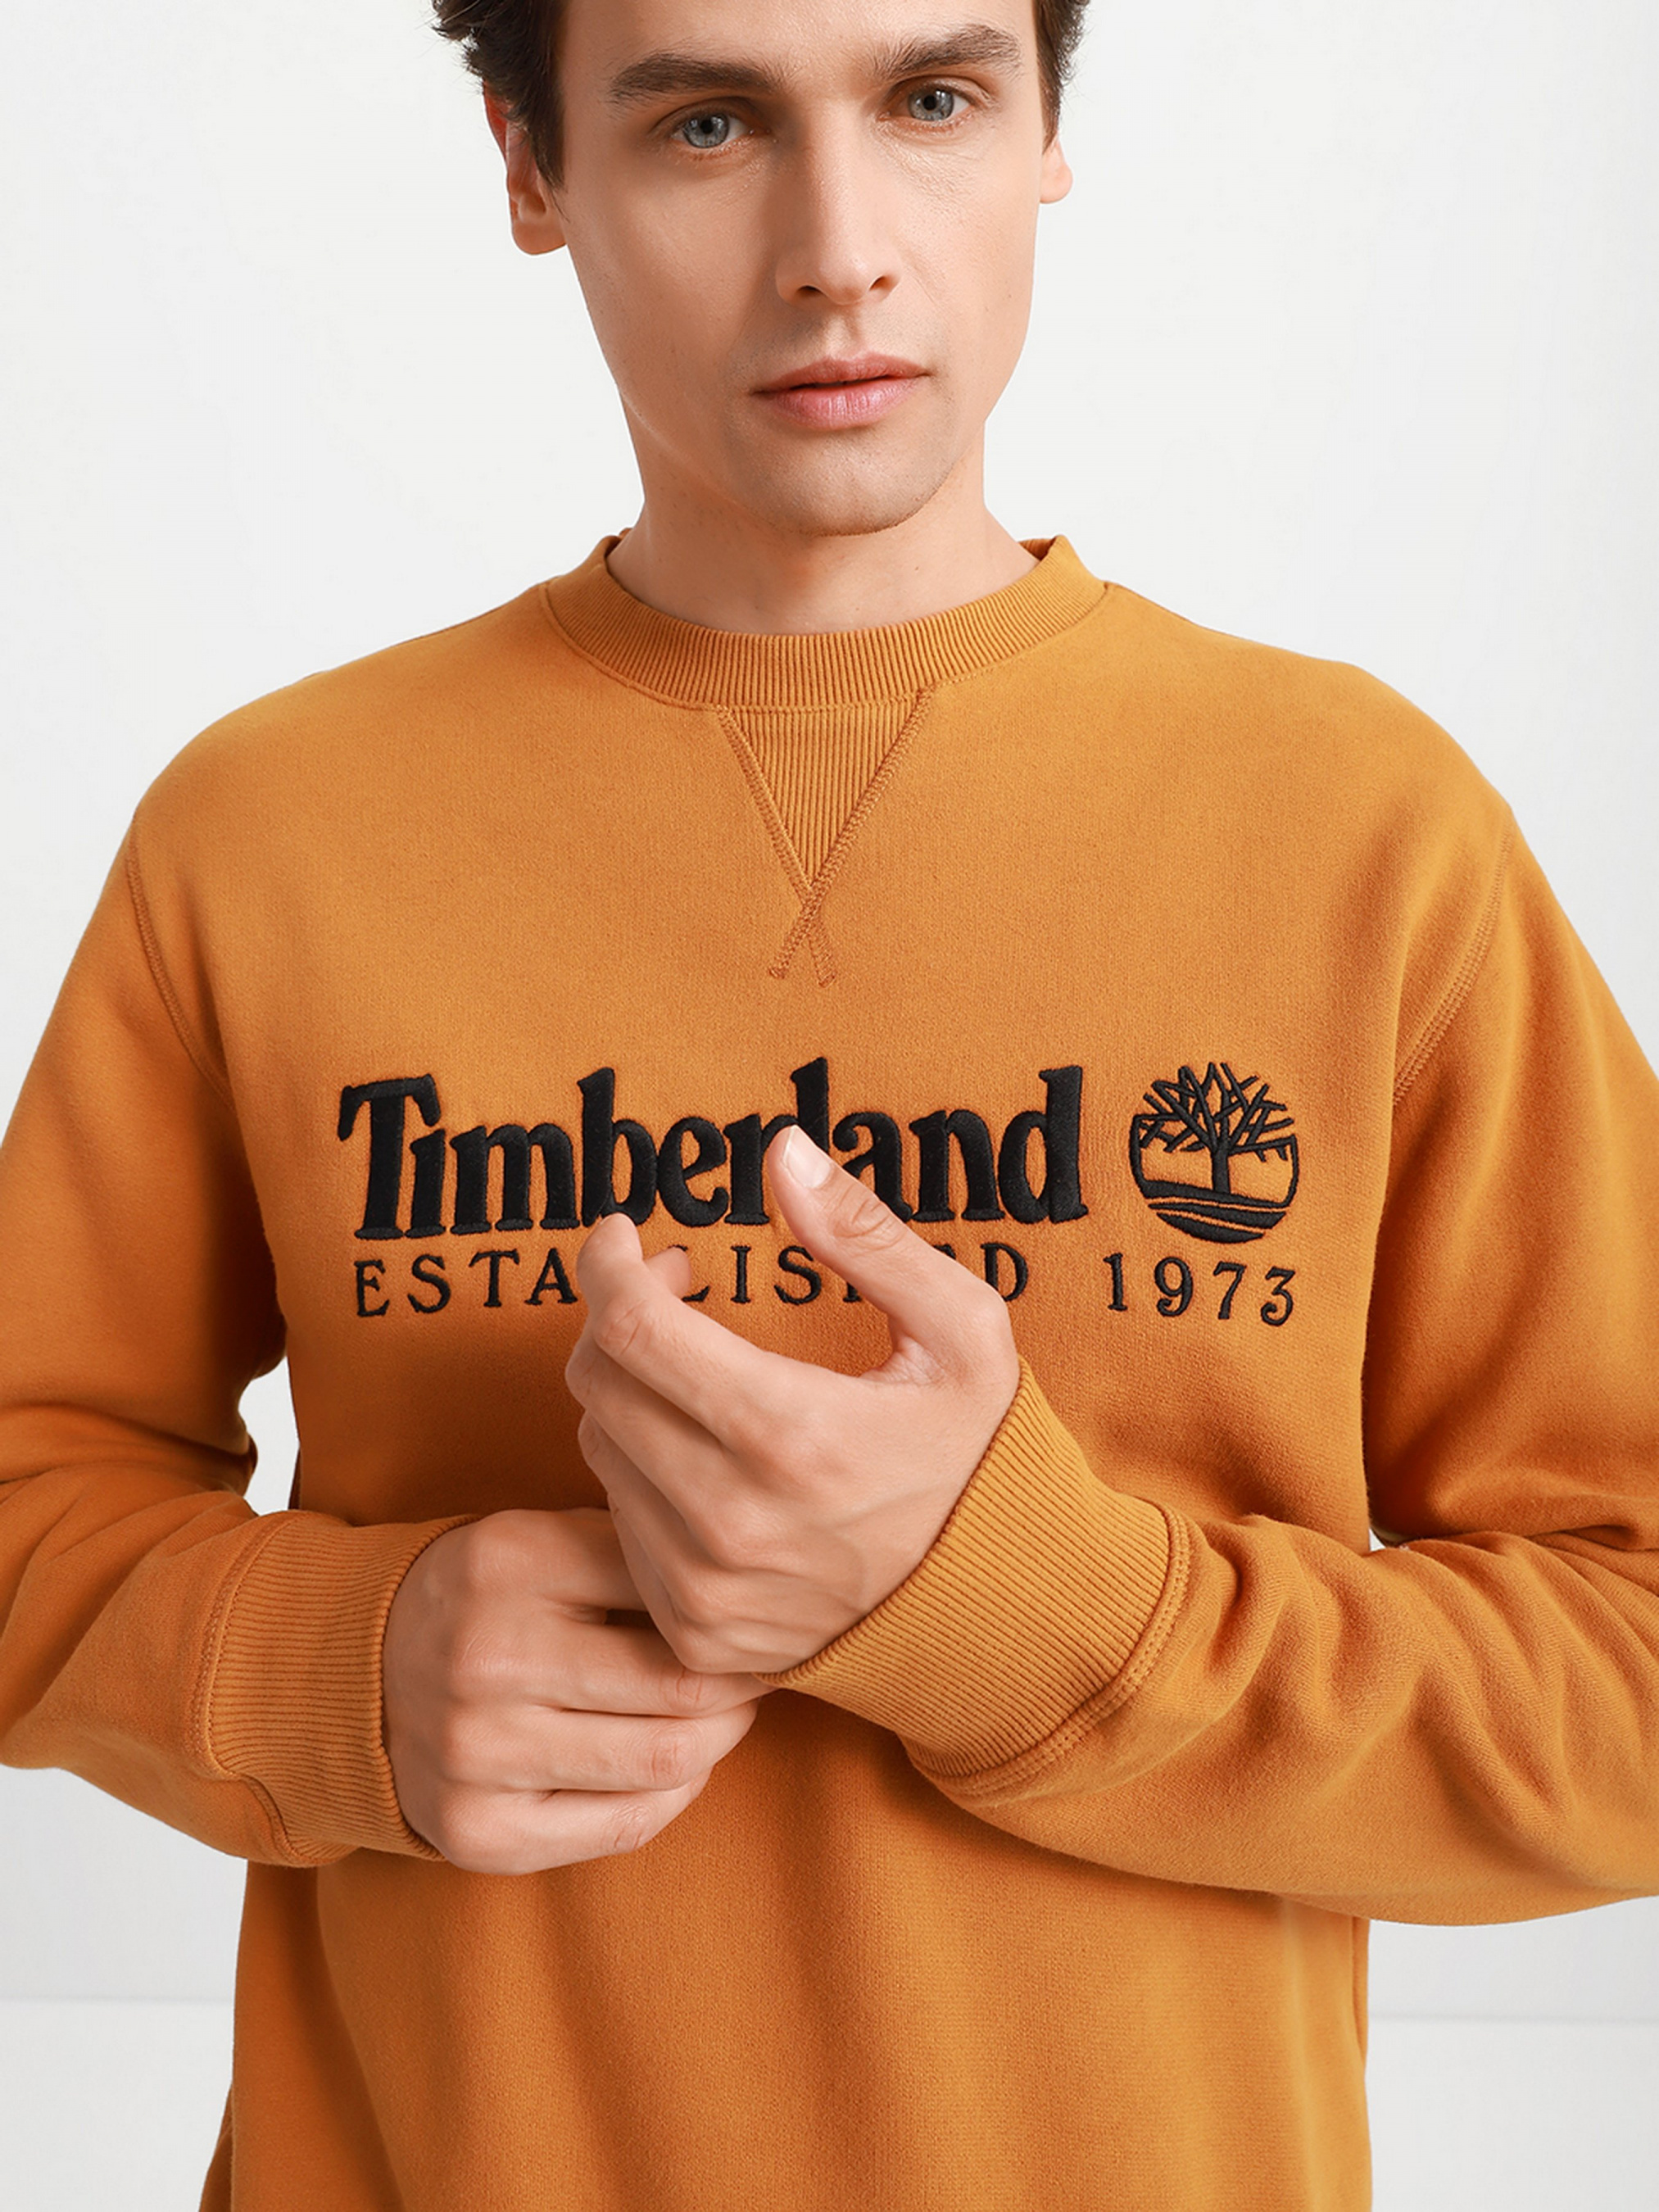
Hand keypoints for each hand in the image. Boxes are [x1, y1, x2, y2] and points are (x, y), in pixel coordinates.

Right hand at [382, 1506, 772, 1873]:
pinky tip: (673, 1763)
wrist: (358, 1677)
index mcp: (510, 1561)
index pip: (672, 1592)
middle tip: (758, 1674)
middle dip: (744, 1685)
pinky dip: (676, 1794)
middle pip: (683, 1687)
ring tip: (721, 1714)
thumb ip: (636, 1552)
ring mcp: (477, 1753)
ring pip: (666, 1761)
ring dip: (719, 1739)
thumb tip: (752, 1592)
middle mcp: (487, 1658)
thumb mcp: (544, 1539)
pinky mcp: (479, 1831)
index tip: (755, 1617)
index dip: (733, 1611)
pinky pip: (627, 1825)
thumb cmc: (490, 1601)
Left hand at [564, 1124, 1020, 1676]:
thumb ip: (866, 1234)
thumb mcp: (962, 1328)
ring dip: (630, 1392)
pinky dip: (642, 1471)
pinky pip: (619, 1524)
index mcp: (791, 1435)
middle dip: (616, 1313)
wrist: (999, 1608)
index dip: (606, 1263)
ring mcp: (705, 1587)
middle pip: (598, 1384)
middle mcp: (732, 1521)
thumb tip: (781, 1151)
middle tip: (673, 1287)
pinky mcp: (692, 1631)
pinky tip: (701, 1453)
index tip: (619, 1234)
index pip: (630, 1329)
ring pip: (599, 1450)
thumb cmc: (981, 1454)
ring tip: (697, 1370)